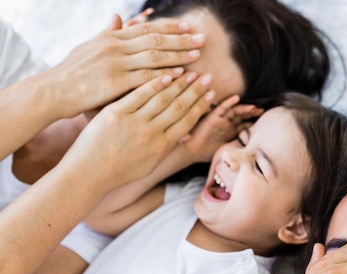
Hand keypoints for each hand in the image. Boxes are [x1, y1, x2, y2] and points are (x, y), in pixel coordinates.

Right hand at [46, 14, 206, 117]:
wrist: (54, 91)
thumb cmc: (73, 72)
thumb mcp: (90, 47)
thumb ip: (109, 34)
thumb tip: (119, 18)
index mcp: (112, 38)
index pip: (147, 29)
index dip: (169, 27)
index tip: (189, 27)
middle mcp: (115, 47)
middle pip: (155, 40)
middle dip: (181, 39)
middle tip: (202, 39)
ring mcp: (115, 64)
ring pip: (153, 56)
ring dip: (177, 55)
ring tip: (197, 56)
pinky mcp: (114, 83)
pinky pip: (144, 77)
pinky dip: (163, 75)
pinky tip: (179, 75)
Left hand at [63, 71, 212, 190]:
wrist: (88, 173)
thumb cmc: (119, 170)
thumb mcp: (148, 164)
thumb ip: (166, 147)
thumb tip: (186, 136)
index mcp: (161, 146)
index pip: (187, 121)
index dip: (201, 106)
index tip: (211, 93)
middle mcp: (151, 134)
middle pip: (179, 107)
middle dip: (195, 91)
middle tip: (207, 76)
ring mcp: (134, 123)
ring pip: (162, 98)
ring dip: (179, 83)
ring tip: (190, 71)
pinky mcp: (116, 114)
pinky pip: (139, 95)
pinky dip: (154, 83)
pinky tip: (166, 73)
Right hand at [180, 94, 263, 162]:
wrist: (191, 152)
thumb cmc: (207, 153)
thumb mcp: (227, 151)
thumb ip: (238, 150)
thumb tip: (253, 155)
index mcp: (231, 132)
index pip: (245, 124)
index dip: (254, 122)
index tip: (266, 121)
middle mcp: (227, 124)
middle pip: (242, 116)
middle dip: (252, 113)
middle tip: (262, 111)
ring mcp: (220, 120)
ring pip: (234, 111)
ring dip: (244, 108)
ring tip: (253, 107)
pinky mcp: (212, 117)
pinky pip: (221, 108)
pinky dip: (229, 103)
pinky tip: (236, 98)